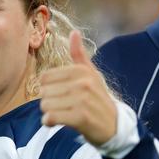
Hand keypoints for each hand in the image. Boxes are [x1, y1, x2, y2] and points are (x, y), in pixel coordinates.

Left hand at [39, 30, 117, 145]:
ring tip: (62, 114)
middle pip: (44, 92)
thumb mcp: (91, 74)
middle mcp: (82, 83)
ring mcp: (82, 100)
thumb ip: (79, 55)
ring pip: (45, 105)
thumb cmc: (98, 98)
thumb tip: (74, 32)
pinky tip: (56, 123)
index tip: (60, 94)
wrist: (114, 126)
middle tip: (63, 106)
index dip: (48, 88)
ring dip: (49, 113)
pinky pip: (51, 117)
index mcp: (81, 71)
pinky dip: (49, 122)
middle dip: (49, 101)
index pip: (45, 77)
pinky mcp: (80, 117)